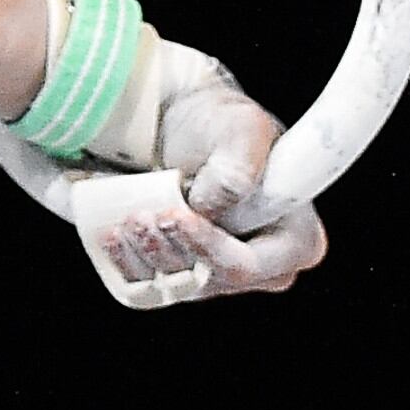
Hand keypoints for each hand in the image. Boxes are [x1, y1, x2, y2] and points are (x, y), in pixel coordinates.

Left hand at [86, 42, 328, 297]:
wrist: (180, 124)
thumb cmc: (222, 124)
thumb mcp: (242, 128)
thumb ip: (241, 164)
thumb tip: (212, 205)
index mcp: (297, 242)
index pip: (251, 266)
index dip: (209, 248)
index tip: (175, 214)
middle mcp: (264, 270)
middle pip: (209, 280)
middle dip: (168, 250)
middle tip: (141, 214)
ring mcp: (221, 276)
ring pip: (176, 286)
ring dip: (144, 255)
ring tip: (129, 217)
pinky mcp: (183, 273)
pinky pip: (151, 286)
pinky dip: (127, 263)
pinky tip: (112, 235)